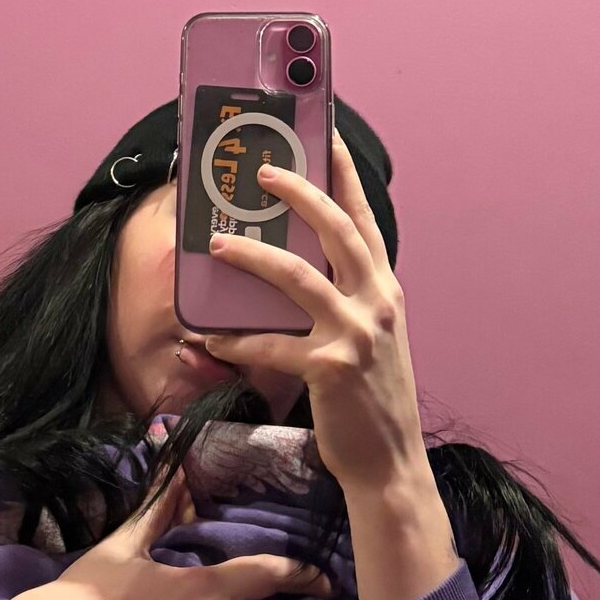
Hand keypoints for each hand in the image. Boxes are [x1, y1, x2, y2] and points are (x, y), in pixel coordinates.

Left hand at [202, 133, 427, 493]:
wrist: (390, 462)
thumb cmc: (371, 398)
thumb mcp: (372, 335)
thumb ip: (346, 298)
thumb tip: (292, 266)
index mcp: (385, 289)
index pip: (365, 218)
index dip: (345, 174)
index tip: (326, 136)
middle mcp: (376, 302)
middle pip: (336, 229)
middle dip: (299, 192)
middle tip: (261, 172)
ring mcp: (355, 333)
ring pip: (297, 276)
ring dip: (252, 255)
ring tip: (217, 243)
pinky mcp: (329, 367)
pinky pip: (270, 345)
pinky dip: (236, 340)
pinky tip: (210, 338)